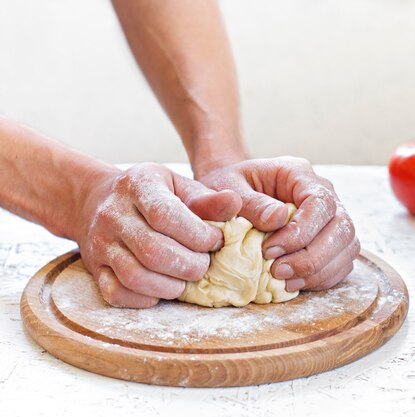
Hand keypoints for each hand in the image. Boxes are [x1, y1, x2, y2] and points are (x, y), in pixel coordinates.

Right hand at [76, 163, 241, 307]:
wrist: (97, 201)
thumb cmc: (152, 194)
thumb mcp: (178, 186)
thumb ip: (206, 199)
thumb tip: (235, 204)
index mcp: (137, 185)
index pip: (165, 215)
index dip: (197, 235)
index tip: (216, 241)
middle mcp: (113, 214)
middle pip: (153, 251)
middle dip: (189, 265)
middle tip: (205, 265)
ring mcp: (100, 244)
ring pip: (135, 276)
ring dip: (170, 286)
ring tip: (187, 278)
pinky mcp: (94, 269)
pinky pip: (117, 294)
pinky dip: (145, 298)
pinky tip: (163, 288)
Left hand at [197, 157, 359, 291]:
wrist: (231, 195)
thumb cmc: (229, 189)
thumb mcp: (226, 187)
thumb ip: (248, 201)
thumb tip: (277, 218)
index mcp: (299, 173)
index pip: (320, 202)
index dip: (300, 232)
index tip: (269, 251)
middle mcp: (324, 192)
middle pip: (342, 227)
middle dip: (312, 257)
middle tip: (278, 271)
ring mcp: (332, 216)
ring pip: (348, 246)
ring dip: (320, 270)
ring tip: (286, 282)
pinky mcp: (332, 239)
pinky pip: (342, 262)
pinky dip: (323, 278)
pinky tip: (295, 283)